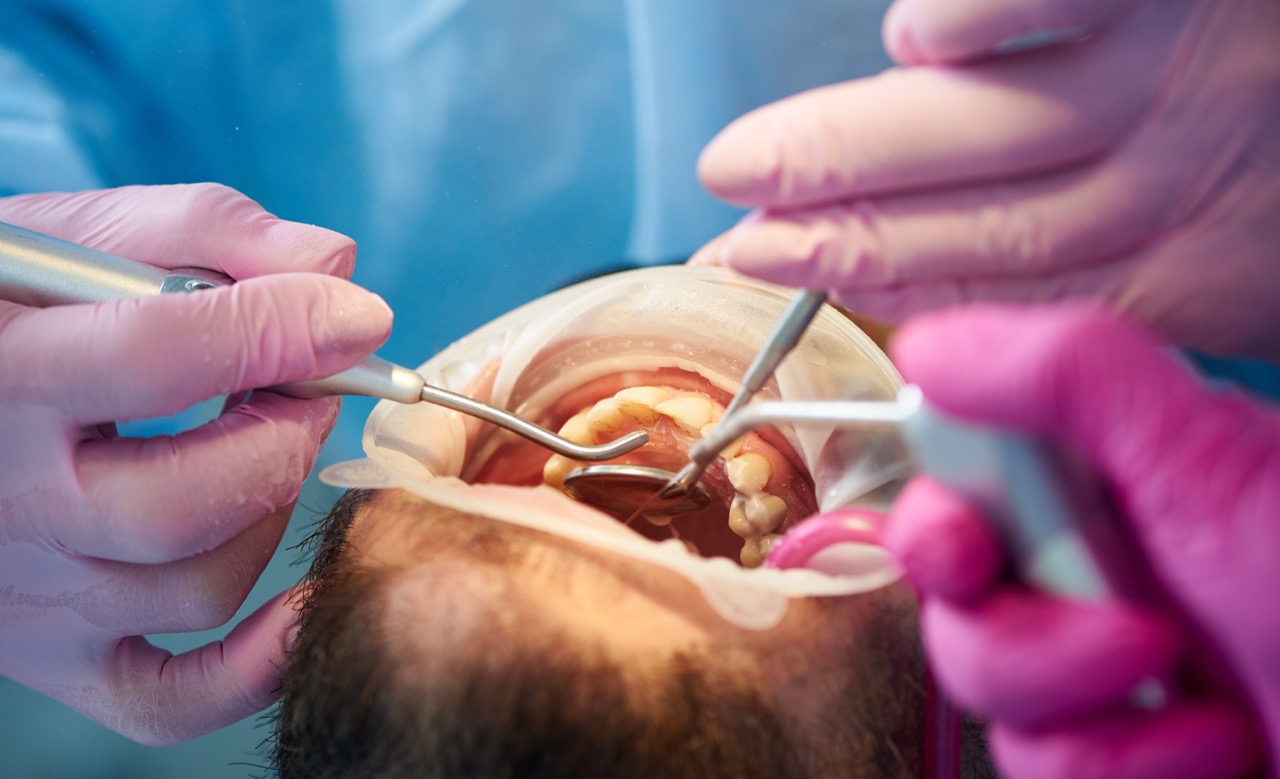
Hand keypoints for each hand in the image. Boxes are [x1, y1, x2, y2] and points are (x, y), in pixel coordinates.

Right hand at [0, 184, 391, 743]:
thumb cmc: (16, 308)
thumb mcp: (80, 238)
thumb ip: (205, 234)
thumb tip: (336, 265)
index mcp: (4, 372)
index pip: (157, 356)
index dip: (282, 330)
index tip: (360, 316)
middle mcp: (8, 498)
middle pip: (185, 503)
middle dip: (282, 438)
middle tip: (303, 394)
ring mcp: (32, 592)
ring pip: (199, 587)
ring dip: (270, 514)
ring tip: (254, 453)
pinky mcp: (58, 654)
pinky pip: (169, 701)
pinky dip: (253, 666)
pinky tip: (298, 602)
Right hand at [694, 0, 1279, 360]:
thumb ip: (1186, 267)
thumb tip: (1023, 287)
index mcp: (1217, 257)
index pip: (997, 289)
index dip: (872, 293)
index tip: (776, 282)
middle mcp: (1185, 170)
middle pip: (968, 222)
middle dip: (833, 236)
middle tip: (727, 232)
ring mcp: (1186, 60)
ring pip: (982, 127)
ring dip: (851, 150)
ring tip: (744, 165)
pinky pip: (1053, 1)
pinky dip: (978, 21)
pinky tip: (914, 37)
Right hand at [882, 303, 1269, 778]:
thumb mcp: (1217, 465)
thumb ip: (1073, 378)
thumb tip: (930, 343)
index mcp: (1100, 484)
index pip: (951, 484)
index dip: (935, 522)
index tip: (970, 553)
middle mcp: (1087, 569)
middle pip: (951, 607)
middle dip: (1022, 646)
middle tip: (1132, 642)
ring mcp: (1096, 669)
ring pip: (989, 702)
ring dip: (1093, 727)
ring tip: (1207, 717)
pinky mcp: (1109, 751)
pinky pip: (1040, 769)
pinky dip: (1125, 775)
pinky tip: (1213, 757)